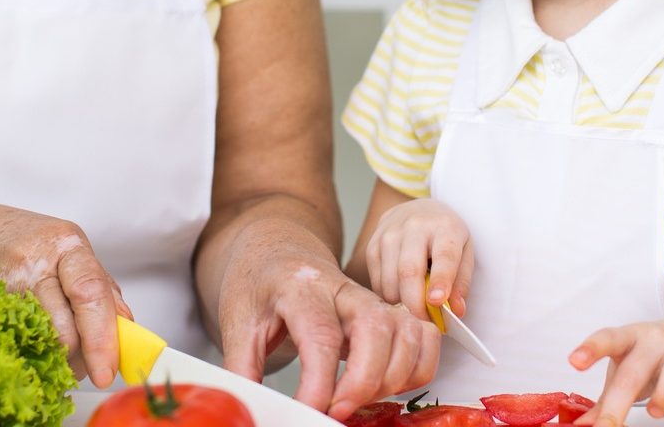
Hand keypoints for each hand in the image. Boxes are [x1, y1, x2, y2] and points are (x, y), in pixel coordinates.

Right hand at [0, 196, 131, 387]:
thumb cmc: (24, 240)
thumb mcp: (68, 250)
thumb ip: (100, 287)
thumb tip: (126, 327)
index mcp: (67, 245)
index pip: (91, 294)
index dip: (101, 339)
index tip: (107, 371)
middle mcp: (34, 260)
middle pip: (64, 327)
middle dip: (80, 358)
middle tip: (87, 368)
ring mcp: (3, 281)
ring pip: (38, 341)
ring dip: (55, 361)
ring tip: (59, 357)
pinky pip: (13, 341)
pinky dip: (28, 353)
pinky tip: (31, 347)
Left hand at [217, 235, 439, 420]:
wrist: (279, 253)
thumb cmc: (261, 285)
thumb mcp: (238, 321)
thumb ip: (242, 366)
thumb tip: (249, 406)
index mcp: (302, 287)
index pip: (321, 335)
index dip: (318, 382)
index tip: (308, 411)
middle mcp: (346, 290)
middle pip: (376, 329)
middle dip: (363, 382)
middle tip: (335, 412)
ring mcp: (373, 299)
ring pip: (408, 335)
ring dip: (390, 379)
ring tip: (355, 400)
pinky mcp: (390, 312)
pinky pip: (425, 340)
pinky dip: (416, 371)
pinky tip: (384, 387)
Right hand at [366, 198, 473, 321]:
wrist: (418, 210)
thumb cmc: (445, 236)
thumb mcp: (465, 252)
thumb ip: (461, 282)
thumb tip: (455, 311)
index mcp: (444, 227)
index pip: (443, 256)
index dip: (440, 281)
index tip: (437, 303)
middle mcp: (414, 227)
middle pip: (409, 272)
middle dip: (416, 305)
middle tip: (425, 323)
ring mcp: (389, 234)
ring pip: (390, 281)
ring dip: (401, 304)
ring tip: (414, 310)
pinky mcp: (372, 246)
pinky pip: (376, 282)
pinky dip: (388, 297)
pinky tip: (400, 296)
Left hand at [570, 318, 663, 424]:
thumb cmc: (651, 358)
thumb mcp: (625, 373)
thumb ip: (605, 400)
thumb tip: (582, 425)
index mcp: (628, 340)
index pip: (607, 340)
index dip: (590, 350)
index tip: (574, 361)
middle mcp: (654, 339)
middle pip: (636, 367)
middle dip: (621, 399)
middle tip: (609, 425)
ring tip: (655, 411)